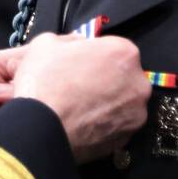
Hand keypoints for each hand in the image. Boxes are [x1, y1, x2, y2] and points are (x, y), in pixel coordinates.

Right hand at [0, 33, 150, 162]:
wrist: (39, 129)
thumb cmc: (44, 85)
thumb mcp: (46, 44)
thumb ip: (69, 40)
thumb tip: (75, 44)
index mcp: (123, 52)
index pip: (114, 49)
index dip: (95, 56)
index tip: (81, 64)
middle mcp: (138, 82)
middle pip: (123, 77)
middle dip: (104, 80)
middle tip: (78, 86)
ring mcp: (136, 113)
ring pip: (121, 103)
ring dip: (105, 103)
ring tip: (77, 107)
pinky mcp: (127, 138)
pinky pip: (116, 126)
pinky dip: (102, 124)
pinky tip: (81, 123)